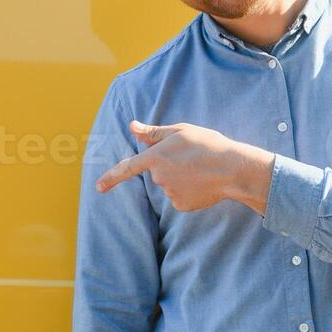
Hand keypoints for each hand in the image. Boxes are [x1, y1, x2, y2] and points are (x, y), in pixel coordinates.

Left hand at [96, 120, 274, 213]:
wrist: (232, 169)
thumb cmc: (207, 145)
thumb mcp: (180, 131)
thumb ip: (153, 132)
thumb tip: (132, 127)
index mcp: (155, 157)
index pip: (127, 168)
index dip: (111, 177)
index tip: (99, 188)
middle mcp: (159, 177)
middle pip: (158, 172)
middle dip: (170, 166)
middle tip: (192, 157)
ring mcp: (170, 193)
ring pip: (170, 184)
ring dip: (181, 178)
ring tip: (201, 169)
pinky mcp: (182, 205)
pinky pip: (181, 197)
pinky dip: (190, 191)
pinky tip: (203, 183)